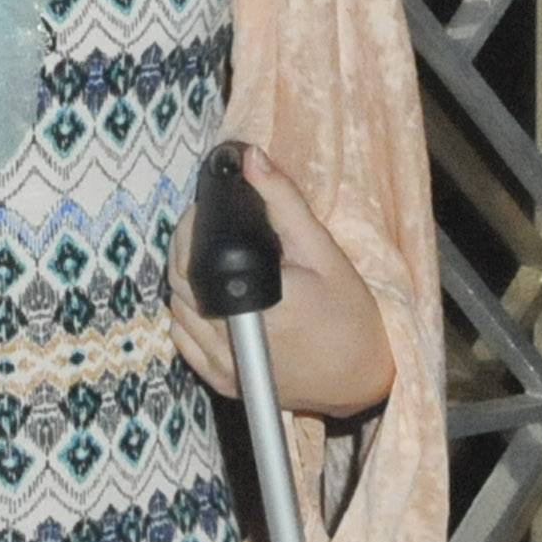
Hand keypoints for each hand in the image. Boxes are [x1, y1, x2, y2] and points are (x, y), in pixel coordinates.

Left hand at [170, 144, 394, 418]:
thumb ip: (283, 201)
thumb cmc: (349, 314)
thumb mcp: (323, 251)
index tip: (207, 210)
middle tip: (211, 230)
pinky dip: (187, 316)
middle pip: (178, 280)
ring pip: (176, 308)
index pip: (192, 255)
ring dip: (185, 280)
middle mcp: (234, 343)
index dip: (192, 225)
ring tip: (213, 261)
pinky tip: (211, 300)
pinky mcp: (223, 384)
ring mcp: (225, 369)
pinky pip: (183, 341)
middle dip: (186, 246)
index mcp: (259, 306)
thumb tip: (249, 156)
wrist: (366, 379)